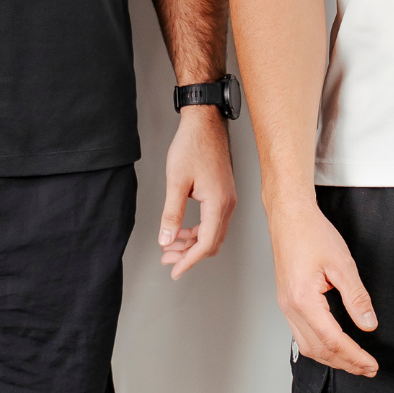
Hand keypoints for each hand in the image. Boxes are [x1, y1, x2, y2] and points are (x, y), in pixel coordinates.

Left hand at [158, 106, 236, 277]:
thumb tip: (166, 240)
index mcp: (218, 203)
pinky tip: (182, 229)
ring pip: (213, 232)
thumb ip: (171, 214)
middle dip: (189, 255)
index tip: (174, 270)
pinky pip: (213, 220)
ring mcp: (227, 197)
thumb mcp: (176, 181)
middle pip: (211, 242)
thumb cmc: (192, 145)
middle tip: (167, 259)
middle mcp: (227, 203)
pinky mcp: (223, 192)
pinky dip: (197, 230)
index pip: (206, 243)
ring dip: (192, 243)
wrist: (205, 122)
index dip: (189, 261)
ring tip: (170, 246)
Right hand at [269, 195, 378, 377]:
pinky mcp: (287, 300)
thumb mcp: (342, 263)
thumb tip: (368, 324)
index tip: (371, 364)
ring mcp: (286, 305)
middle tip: (367, 368)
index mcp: (304, 300)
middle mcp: (291, 307)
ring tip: (353, 361)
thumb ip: (356, 297)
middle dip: (345, 363)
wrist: (290, 216)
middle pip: (319, 350)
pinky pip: (301, 334)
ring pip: (308, 346)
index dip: (355, 356)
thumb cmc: (312, 233)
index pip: (333, 340)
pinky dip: (320, 346)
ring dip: (332, 358)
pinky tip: (332, 344)